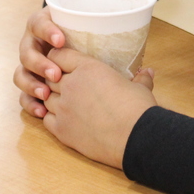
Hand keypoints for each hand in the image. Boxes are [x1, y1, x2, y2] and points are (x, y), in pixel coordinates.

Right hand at [14, 0, 78, 118]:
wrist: (78, 40)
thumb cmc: (75, 24)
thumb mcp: (75, 4)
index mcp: (40, 23)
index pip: (37, 23)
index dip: (46, 31)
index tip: (60, 39)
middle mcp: (31, 44)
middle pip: (26, 53)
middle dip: (39, 64)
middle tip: (56, 73)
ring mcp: (29, 65)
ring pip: (21, 75)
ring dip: (31, 85)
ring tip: (46, 94)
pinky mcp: (33, 83)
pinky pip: (25, 95)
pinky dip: (31, 104)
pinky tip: (42, 112)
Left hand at [43, 47, 157, 168]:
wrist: (135, 137)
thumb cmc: (138, 108)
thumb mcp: (140, 88)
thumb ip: (140, 79)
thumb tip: (149, 72)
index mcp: (88, 68)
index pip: (59, 55)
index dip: (57, 58)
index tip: (61, 62)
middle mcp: (71, 85)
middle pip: (49, 77)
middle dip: (53, 79)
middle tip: (63, 84)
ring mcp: (64, 108)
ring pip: (45, 97)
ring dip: (51, 98)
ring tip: (63, 102)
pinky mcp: (62, 130)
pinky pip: (46, 119)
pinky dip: (50, 117)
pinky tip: (62, 119)